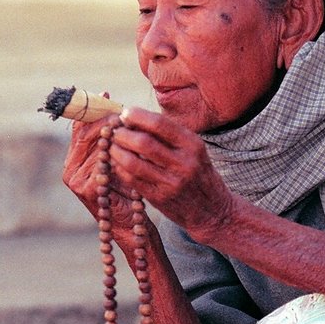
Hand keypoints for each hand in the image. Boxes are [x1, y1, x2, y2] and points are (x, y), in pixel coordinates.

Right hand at [62, 100, 135, 233]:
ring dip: (113, 132)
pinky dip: (115, 151)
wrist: (131, 227)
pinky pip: (101, 160)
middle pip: (86, 132)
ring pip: (94, 144)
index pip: (80, 127)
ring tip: (129, 123)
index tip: (106, 93)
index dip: (93, 109)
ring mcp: (75, 179)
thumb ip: (114, 143)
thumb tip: (119, 112)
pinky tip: (129, 144)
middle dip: (106, 118)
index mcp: (75, 160)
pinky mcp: (84, 188)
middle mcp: (70, 169)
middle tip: (122, 108)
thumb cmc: (129, 194)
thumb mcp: (120, 164)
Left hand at [108, 107, 234, 240]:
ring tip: (112, 146)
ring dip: (116, 151)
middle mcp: (184, 163)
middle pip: (143, 143)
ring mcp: (171, 183)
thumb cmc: (199, 174)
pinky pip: (132, 179)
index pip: (160, 124)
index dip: (137, 116)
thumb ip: (170, 135)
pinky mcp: (160, 198)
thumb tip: (135, 118)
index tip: (125, 113)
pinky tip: (118, 162)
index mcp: (193, 145)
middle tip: (114, 131)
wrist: (213, 210)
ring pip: (133, 162)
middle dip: (122, 134)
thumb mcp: (194, 150)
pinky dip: (120, 168)